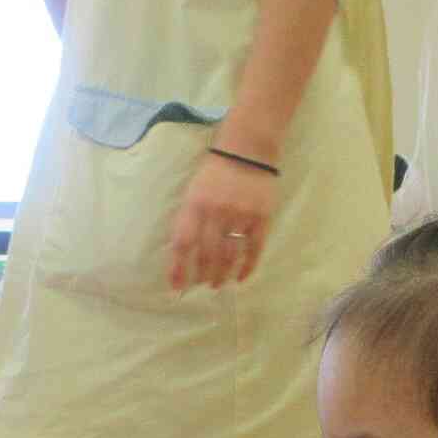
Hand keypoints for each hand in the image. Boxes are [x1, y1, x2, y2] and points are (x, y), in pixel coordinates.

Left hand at [166, 152, 282, 291]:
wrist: (247, 150)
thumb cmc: (215, 173)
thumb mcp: (193, 192)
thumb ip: (188, 219)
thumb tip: (181, 252)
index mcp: (195, 205)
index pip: (183, 243)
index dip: (178, 268)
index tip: (176, 287)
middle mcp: (216, 212)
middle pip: (207, 254)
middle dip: (203, 275)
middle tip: (202, 285)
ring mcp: (240, 216)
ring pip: (229, 255)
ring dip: (223, 274)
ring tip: (219, 283)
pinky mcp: (261, 218)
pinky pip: (254, 249)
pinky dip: (248, 266)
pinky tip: (242, 277)